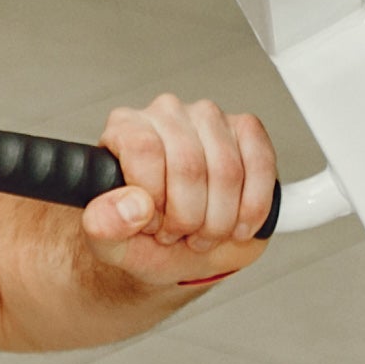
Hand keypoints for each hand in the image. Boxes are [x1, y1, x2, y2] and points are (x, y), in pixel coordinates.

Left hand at [80, 94, 277, 287]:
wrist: (178, 249)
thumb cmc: (142, 237)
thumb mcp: (108, 241)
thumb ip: (103, 225)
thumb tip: (132, 205)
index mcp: (125, 129)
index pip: (144, 150)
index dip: (154, 199)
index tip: (152, 225)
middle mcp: (166, 114)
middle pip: (188, 165)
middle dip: (189, 218)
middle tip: (180, 235)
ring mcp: (209, 118)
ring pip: (227, 170)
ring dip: (220, 219)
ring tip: (203, 233)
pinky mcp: (246, 130)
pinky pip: (261, 165)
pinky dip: (253, 207)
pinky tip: (237, 224)